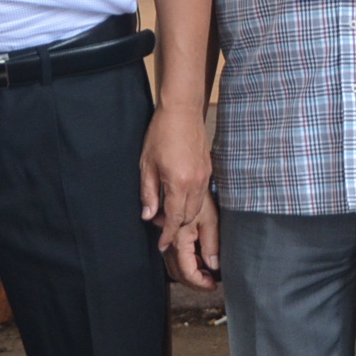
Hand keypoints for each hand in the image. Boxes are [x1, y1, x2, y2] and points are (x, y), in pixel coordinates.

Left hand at [140, 97, 212, 260]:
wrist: (182, 111)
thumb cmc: (161, 133)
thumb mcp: (146, 164)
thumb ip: (148, 193)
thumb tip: (148, 215)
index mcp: (178, 183)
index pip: (174, 218)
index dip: (167, 234)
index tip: (162, 244)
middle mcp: (195, 183)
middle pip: (188, 217)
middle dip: (174, 226)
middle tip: (158, 223)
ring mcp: (204, 177)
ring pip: (196, 208)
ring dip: (183, 215)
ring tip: (166, 210)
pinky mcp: (208, 171)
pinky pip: (201, 196)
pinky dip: (190, 203)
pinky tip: (178, 197)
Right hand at [166, 191, 220, 290]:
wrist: (183, 179)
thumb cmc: (198, 195)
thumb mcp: (210, 220)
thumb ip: (211, 245)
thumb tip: (214, 266)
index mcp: (179, 240)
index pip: (187, 272)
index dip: (200, 283)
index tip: (212, 285)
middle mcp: (169, 242)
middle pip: (178, 273)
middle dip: (194, 282)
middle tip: (210, 283)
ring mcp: (167, 238)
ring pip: (174, 265)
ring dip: (190, 272)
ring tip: (207, 272)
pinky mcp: (168, 233)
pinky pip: (174, 255)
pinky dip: (186, 262)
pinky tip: (199, 258)